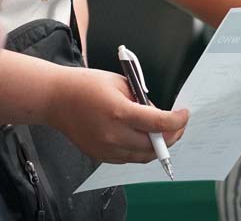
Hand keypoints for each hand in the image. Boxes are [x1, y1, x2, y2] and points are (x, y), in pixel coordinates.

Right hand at [46, 67, 188, 163]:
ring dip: (157, 146)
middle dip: (172, 136)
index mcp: (119, 112)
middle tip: (178, 125)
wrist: (56, 99)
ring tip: (163, 132)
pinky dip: (140, 150)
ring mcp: (106, 149)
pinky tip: (142, 137)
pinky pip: (129, 158)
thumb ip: (141, 99)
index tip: (184, 115)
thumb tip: (157, 114)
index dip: (178, 121)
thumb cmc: (85, 85)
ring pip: (143, 156)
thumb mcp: (120, 82)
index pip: (159, 124)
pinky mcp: (100, 156)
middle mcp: (113, 135)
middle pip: (154, 145)